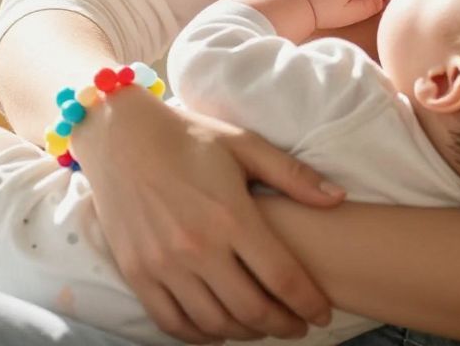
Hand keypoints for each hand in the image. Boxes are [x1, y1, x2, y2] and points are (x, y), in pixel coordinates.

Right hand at [72, 88, 344, 342]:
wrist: (120, 134)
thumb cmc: (188, 136)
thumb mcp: (244, 145)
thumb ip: (292, 175)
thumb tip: (338, 198)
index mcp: (231, 216)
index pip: (283, 277)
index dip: (309, 303)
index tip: (322, 312)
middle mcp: (197, 247)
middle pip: (252, 310)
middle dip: (284, 325)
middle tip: (298, 326)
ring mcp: (163, 264)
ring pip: (214, 323)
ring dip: (246, 333)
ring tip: (263, 325)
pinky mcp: (137, 272)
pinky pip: (172, 322)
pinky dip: (200, 336)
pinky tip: (219, 329)